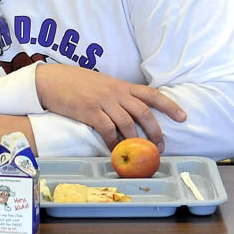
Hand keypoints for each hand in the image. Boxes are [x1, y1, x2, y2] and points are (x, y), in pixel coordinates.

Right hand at [36, 64, 185, 152]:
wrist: (51, 80)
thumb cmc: (74, 82)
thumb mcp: (100, 83)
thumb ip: (115, 94)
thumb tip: (128, 110)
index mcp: (120, 85)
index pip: (151, 94)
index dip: (169, 105)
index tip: (183, 117)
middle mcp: (115, 92)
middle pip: (144, 112)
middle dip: (155, 132)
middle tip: (159, 147)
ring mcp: (103, 101)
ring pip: (128, 123)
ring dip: (136, 141)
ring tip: (138, 154)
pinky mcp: (90, 111)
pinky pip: (108, 130)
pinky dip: (114, 143)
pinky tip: (115, 151)